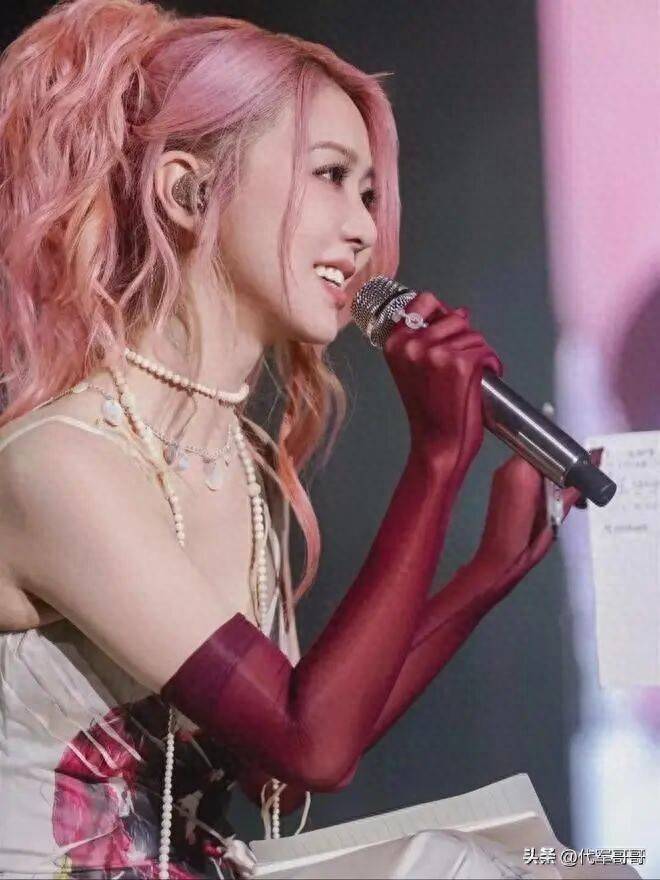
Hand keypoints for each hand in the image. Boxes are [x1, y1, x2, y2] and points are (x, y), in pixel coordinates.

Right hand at [383, 293, 502, 476]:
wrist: (437, 443)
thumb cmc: (429, 410)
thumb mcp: (413, 368)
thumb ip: (426, 337)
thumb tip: (457, 312)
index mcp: (395, 343)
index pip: (425, 301)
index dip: (442, 313)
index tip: (446, 328)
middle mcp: (412, 344)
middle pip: (456, 318)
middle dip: (465, 340)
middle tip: (458, 368)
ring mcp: (436, 352)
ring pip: (474, 335)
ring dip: (479, 354)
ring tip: (467, 379)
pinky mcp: (461, 364)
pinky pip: (487, 351)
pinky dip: (491, 365)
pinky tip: (480, 383)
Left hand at [464, 449, 601, 611]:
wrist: (499, 559)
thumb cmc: (528, 540)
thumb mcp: (559, 513)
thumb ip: (576, 486)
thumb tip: (596, 462)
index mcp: (522, 471)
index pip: (547, 448)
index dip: (564, 456)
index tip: (578, 467)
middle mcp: (508, 468)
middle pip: (539, 454)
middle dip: (556, 465)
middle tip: (571, 482)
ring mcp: (500, 475)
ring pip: (530, 463)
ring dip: (546, 474)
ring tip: (556, 494)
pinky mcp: (497, 484)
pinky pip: (521, 473)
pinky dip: (534, 480)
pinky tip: (542, 497)